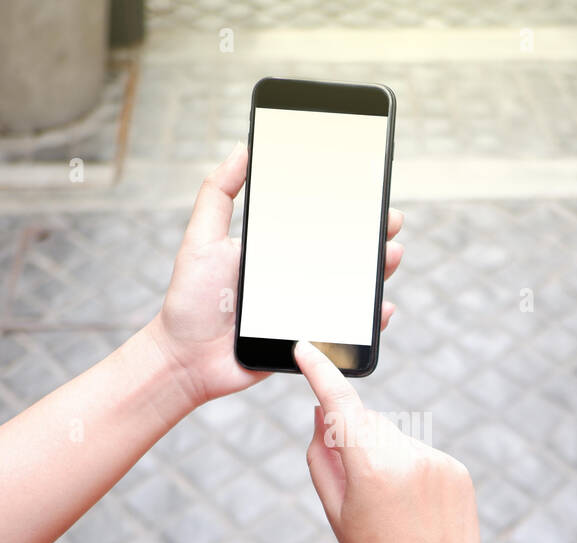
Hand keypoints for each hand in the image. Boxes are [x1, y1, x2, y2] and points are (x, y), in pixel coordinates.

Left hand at [148, 143, 405, 406]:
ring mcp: (305, 310)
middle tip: (390, 222)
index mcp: (275, 252)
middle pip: (345, 256)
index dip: (347, 211)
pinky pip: (346, 332)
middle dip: (374, 238)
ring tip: (391, 257)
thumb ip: (217, 194)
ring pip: (353, 291)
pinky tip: (382, 310)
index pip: (319, 226)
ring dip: (379, 274)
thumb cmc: (189, 301)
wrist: (185, 360)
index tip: (370, 192)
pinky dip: (370, 323)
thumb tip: (242, 148)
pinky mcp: (309, 342)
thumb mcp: (200, 238)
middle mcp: (294, 279)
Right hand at [294, 340, 479, 542]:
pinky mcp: (458, 470)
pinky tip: (417, 510)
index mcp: (370, 465)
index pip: (340, 403)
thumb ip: (321, 456)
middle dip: (355, 440)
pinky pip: (423, 455)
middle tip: (361, 490)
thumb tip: (322, 411)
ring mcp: (437, 460)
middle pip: (368, 424)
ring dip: (387, 458)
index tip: (307, 349)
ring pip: (397, 439)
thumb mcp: (336, 510)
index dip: (321, 372)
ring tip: (395, 509)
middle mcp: (407, 454)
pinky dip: (413, 472)